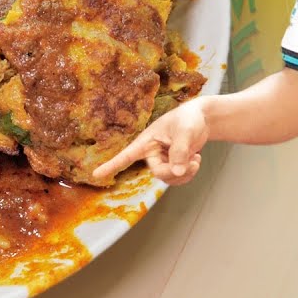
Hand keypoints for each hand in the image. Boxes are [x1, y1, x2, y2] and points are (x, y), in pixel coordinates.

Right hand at [92, 97, 210, 185]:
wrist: (201, 118)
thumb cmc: (188, 118)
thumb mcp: (184, 132)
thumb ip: (179, 152)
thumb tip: (176, 172)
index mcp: (147, 141)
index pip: (126, 155)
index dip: (111, 165)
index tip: (96, 174)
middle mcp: (152, 152)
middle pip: (158, 172)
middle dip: (176, 172)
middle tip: (193, 162)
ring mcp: (162, 159)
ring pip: (168, 178)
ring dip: (185, 174)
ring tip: (196, 160)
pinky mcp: (172, 164)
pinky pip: (177, 178)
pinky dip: (189, 173)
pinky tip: (196, 160)